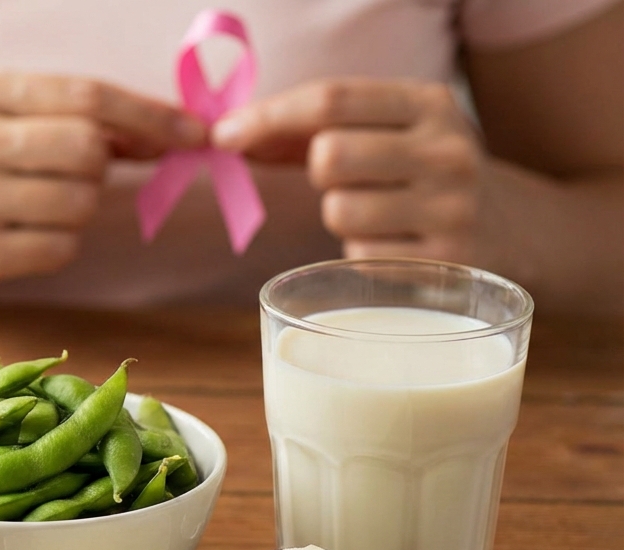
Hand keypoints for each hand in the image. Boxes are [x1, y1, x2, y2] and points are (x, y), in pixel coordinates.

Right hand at [0, 73, 205, 293]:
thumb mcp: (0, 116)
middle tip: (74, 175)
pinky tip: (23, 236)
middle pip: (88, 151)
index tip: (195, 132)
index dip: (149, 115)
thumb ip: (73, 117)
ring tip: (36, 206)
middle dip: (98, 166)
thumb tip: (166, 132)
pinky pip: (61, 249)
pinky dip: (59, 244)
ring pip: (80, 204)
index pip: (86, 97)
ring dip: (78, 208)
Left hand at [211, 79, 483, 261]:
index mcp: (428, 103)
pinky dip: (360, 251)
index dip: (267, 116)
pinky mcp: (447, 261)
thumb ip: (313, 128)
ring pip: (338, 211)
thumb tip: (228, 135)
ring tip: (376, 214)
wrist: (516, 231)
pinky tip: (395, 244)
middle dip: (316, 171)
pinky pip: (359, 256)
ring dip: (339, 216)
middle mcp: (447, 149)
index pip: (331, 98)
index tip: (223, 136)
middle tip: (340, 180)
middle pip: (329, 156)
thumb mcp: (389, 132)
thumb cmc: (419, 174)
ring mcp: (452, 207)